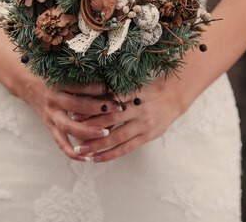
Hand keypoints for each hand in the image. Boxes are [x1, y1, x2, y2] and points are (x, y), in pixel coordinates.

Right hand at [8, 67, 123, 160]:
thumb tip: (108, 83)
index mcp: (58, 84)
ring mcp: (51, 115)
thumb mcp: (63, 72)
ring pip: (69, 127)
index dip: (99, 88)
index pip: (81, 86)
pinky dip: (73, 152)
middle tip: (117, 109)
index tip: (115, 89)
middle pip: (77, 106)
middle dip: (99, 108)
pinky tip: (87, 158)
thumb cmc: (51, 76)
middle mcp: (54, 100)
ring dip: (88, 132)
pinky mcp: (49, 127)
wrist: (26, 84)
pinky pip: (61, 143)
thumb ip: (82, 78)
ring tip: (106, 133)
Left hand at [70, 76, 187, 162]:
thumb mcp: (133, 87)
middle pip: (111, 120)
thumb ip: (115, 93)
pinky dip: (110, 154)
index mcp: (133, 94)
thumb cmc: (147, 91)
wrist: (173, 98)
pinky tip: (96, 158)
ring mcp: (143, 124)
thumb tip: (90, 100)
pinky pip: (126, 148)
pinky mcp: (147, 136)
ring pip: (117, 137)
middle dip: (90, 128)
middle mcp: (138, 110)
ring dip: (97, 145)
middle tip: (72, 134)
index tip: (75, 115)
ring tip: (81, 150)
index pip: (108, 103)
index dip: (92, 110)